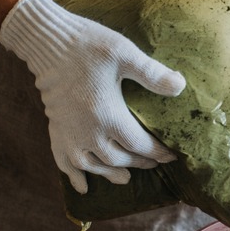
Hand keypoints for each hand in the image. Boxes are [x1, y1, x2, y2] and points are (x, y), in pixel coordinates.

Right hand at [0, 0, 185, 193]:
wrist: (48, 43)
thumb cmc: (89, 46)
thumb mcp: (125, 54)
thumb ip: (153, 74)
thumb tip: (181, 86)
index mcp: (108, 116)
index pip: (139, 145)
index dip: (158, 153)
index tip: (172, 156)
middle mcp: (87, 132)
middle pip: (118, 159)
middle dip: (138, 162)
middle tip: (153, 163)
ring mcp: (69, 134)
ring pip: (92, 165)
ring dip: (110, 174)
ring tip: (125, 179)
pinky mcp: (55, 129)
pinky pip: (63, 161)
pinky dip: (74, 176)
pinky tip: (82, 187)